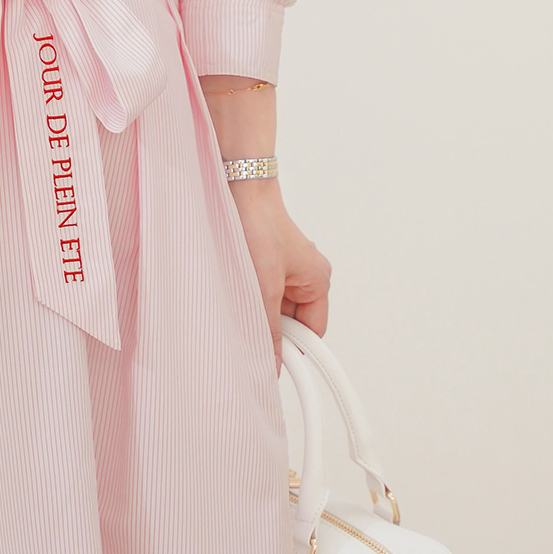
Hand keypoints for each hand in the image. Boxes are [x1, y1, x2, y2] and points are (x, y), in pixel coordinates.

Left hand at [226, 178, 330, 374]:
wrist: (237, 188)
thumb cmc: (259, 226)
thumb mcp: (264, 287)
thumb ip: (269, 329)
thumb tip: (272, 364)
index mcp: (318, 280)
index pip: (312, 331)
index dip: (295, 349)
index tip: (276, 365)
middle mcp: (305, 273)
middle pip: (291, 320)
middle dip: (271, 326)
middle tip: (250, 329)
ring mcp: (284, 266)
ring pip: (273, 305)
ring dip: (257, 308)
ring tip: (240, 299)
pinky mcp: (264, 258)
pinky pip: (261, 289)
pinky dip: (249, 294)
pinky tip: (234, 289)